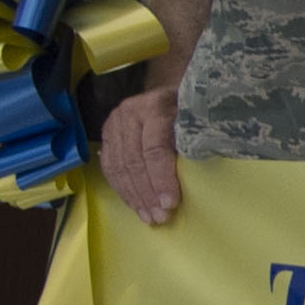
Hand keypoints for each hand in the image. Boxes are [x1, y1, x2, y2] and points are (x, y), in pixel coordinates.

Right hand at [99, 86, 183, 224]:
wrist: (168, 87)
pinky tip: (136, 205)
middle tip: (161, 217)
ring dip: (134, 196)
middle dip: (147, 193)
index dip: (161, 179)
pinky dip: (123, 189)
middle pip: (133, 161)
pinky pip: (110, 167)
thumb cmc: (189, 106)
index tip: (171, 203)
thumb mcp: (197, 117)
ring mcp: (114, 123)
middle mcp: (128, 113)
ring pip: (118, 167)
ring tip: (149, 217)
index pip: (154, 149)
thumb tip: (195, 179)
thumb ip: (193, 142)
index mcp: (154, 106)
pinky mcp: (107, 134)